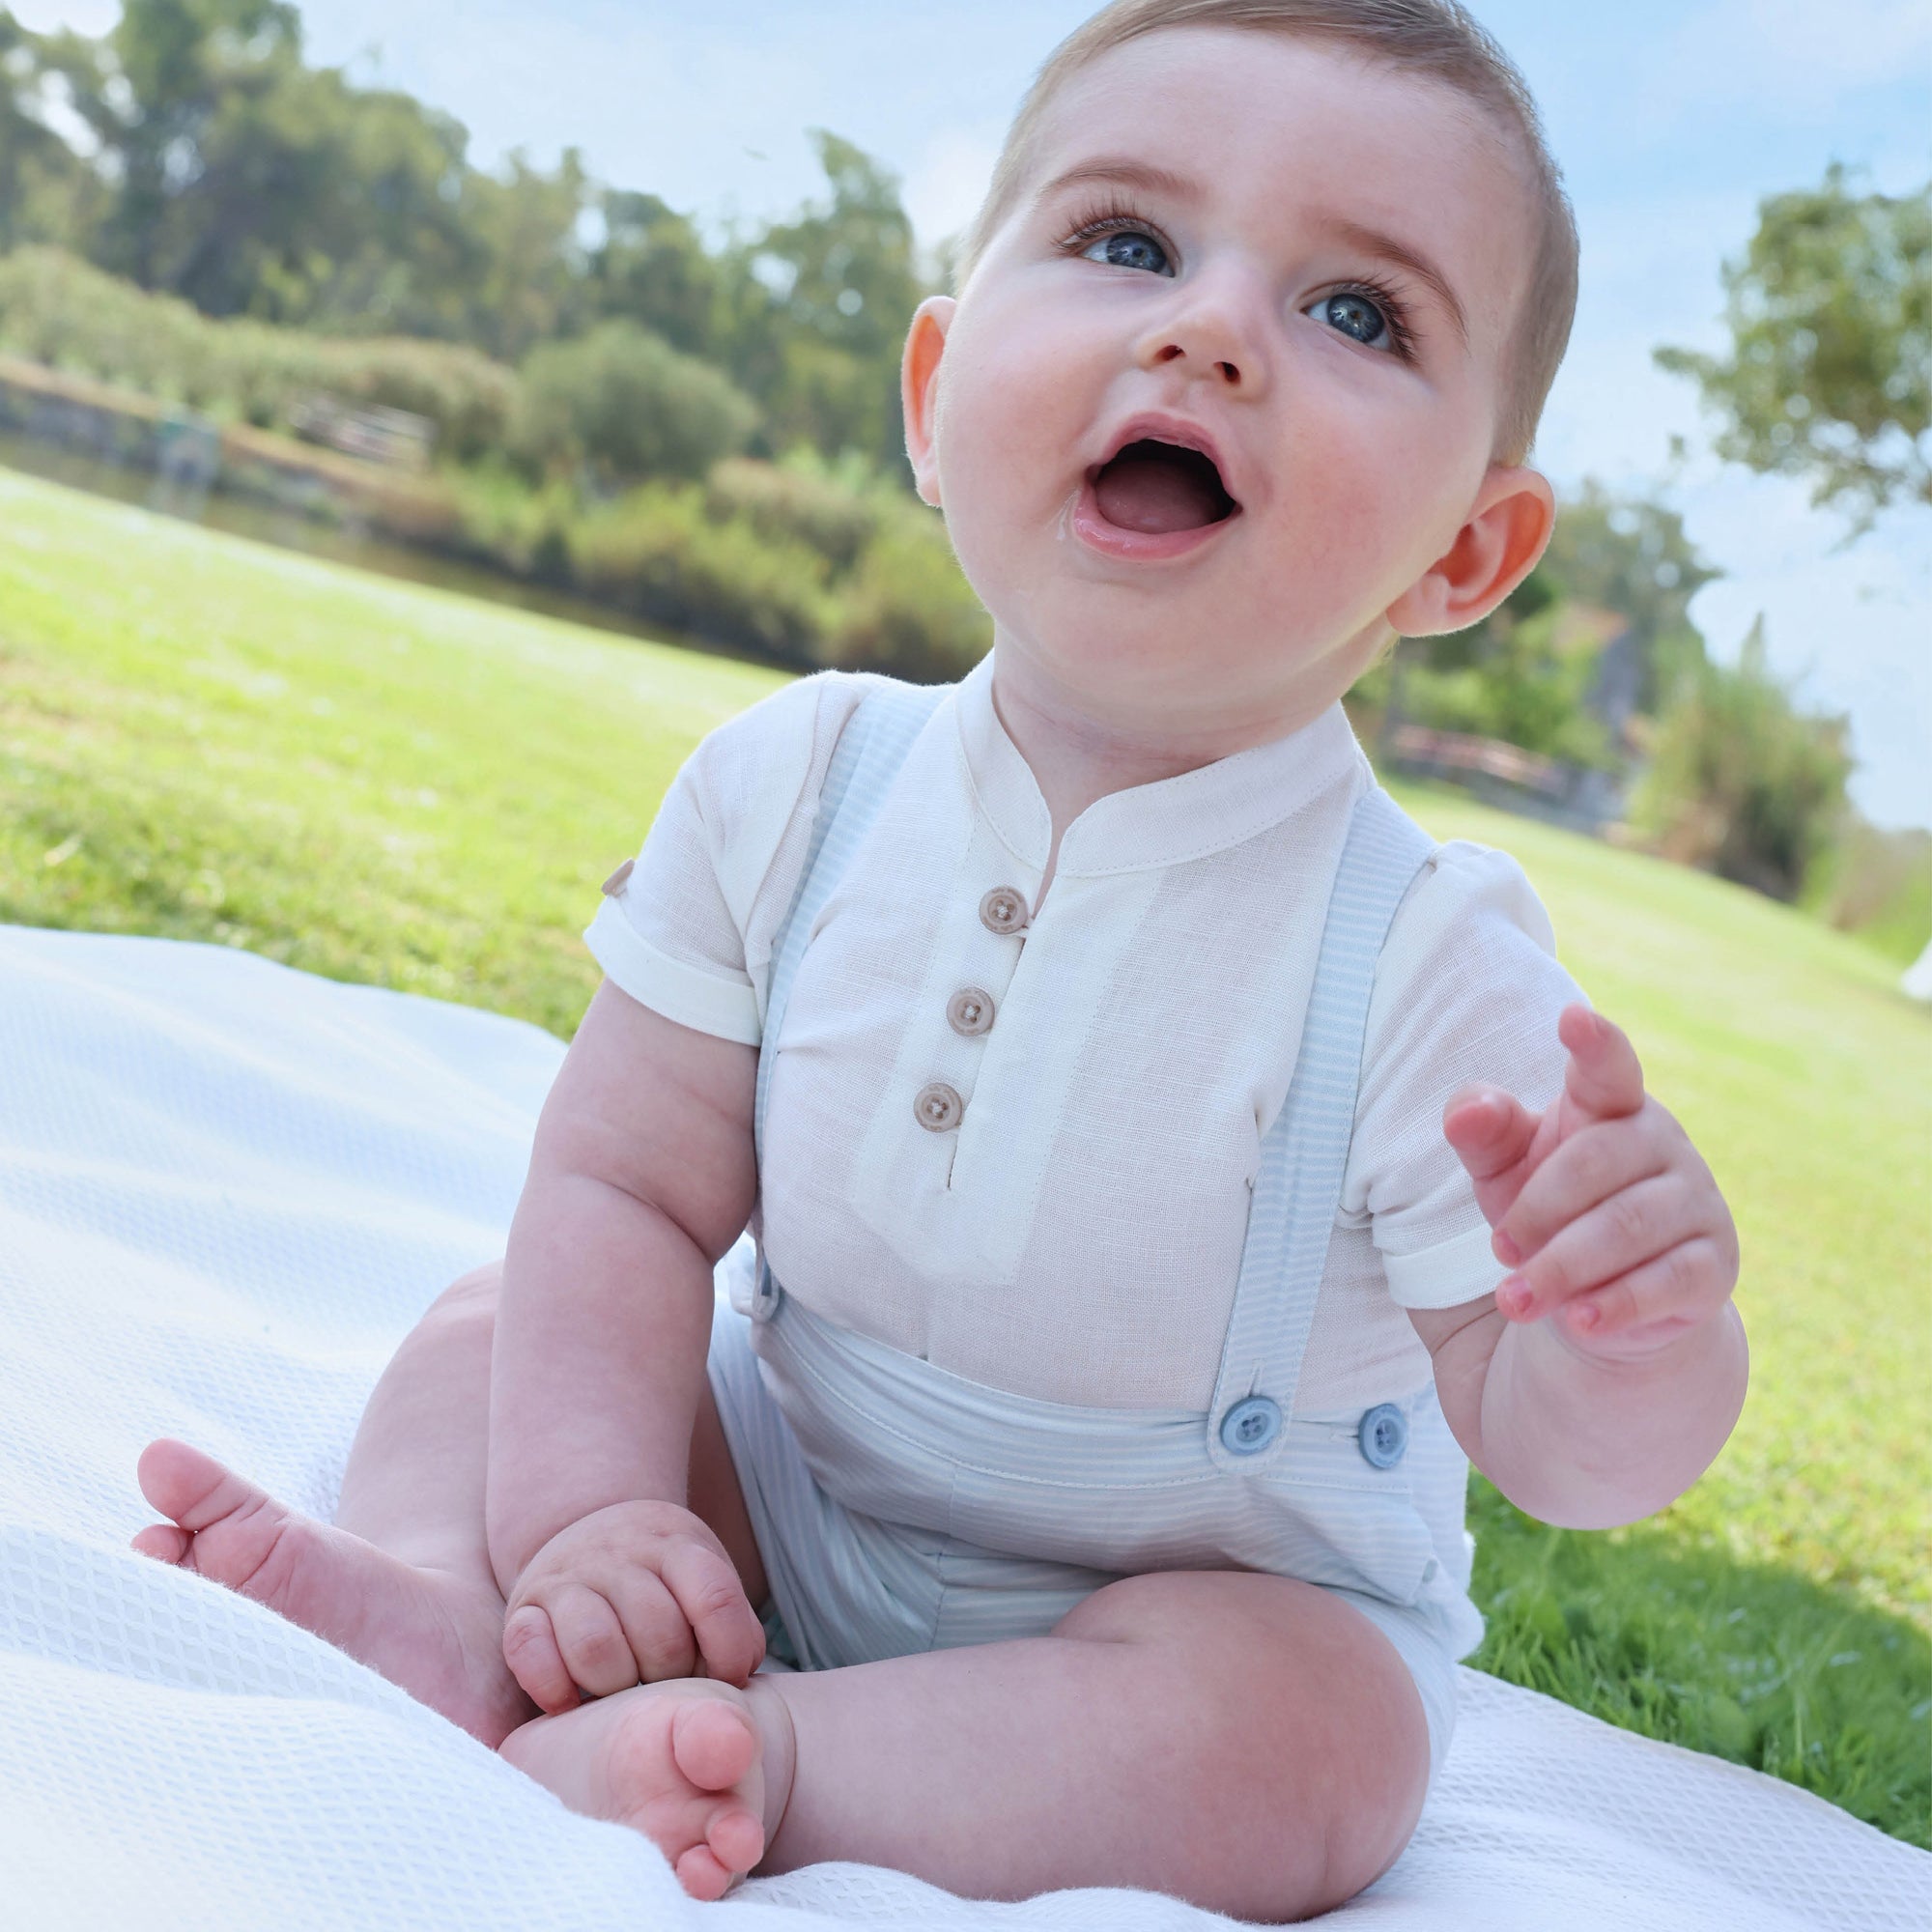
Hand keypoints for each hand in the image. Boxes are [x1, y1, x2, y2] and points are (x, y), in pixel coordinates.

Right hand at [502, 1500, 764, 1712]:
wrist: (586, 1529)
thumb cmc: (660, 1578)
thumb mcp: (702, 1579)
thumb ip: (731, 1623)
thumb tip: (738, 1677)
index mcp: (673, 1544)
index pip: (713, 1597)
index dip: (728, 1652)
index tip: (727, 1677)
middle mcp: (618, 1554)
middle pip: (658, 1632)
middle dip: (671, 1675)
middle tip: (668, 1684)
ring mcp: (567, 1578)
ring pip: (595, 1646)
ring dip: (615, 1685)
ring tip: (622, 1691)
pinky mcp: (523, 1609)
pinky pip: (529, 1650)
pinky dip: (552, 1686)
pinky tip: (570, 1701)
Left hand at [1442, 1003, 1739, 1356]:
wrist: (1601, 1300)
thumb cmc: (1547, 1211)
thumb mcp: (1504, 1170)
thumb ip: (1485, 1134)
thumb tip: (1466, 1112)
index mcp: (1610, 1105)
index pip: (1607, 1068)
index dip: (1595, 1044)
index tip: (1573, 1018)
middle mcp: (1662, 1142)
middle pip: (1594, 1164)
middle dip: (1537, 1212)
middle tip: (1498, 1251)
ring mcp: (1697, 1201)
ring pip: (1627, 1226)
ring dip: (1562, 1267)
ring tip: (1513, 1300)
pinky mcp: (1715, 1264)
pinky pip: (1668, 1279)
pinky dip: (1617, 1302)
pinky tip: (1579, 1321)